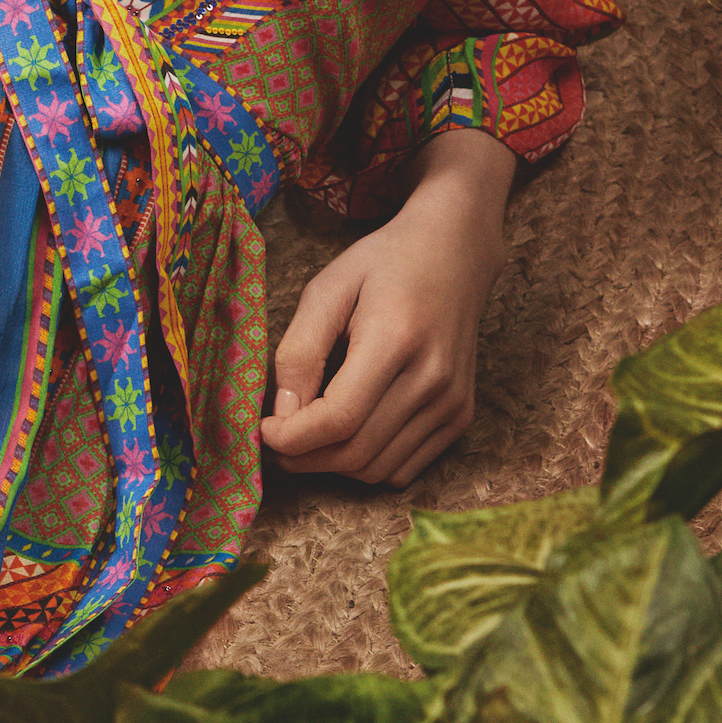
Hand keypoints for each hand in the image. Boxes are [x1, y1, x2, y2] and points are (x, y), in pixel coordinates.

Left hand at [259, 130, 517, 487]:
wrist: (455, 253)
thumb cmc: (384, 265)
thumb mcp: (327, 289)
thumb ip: (300, 351)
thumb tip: (283, 415)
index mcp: (396, 340)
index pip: (340, 418)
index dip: (293, 437)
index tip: (262, 430)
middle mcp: (433, 379)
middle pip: (357, 452)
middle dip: (305, 456)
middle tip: (277, 437)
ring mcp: (452, 402)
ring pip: (378, 469)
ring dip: (333, 464)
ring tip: (309, 434)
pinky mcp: (459, 416)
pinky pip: (403, 469)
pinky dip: (367, 464)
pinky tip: (350, 433)